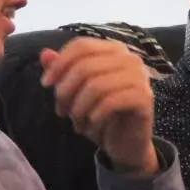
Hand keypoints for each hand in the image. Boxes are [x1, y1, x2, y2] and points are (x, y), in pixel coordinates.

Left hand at [39, 38, 158, 175]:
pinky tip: (92, 126)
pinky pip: (111, 102)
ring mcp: (140, 77)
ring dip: (79, 109)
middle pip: (85, 66)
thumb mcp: (75, 93)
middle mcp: (130, 58)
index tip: (45, 84)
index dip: (59, 64)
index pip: (82, 45)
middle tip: (61, 112)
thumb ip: (62, 71)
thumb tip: (45, 54)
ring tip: (76, 123)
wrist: (126, 144)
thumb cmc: (100, 114)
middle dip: (66, 91)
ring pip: (96, 86)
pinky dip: (95, 117)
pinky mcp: (144, 98)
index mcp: (114, 50)